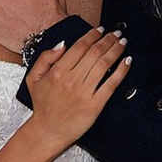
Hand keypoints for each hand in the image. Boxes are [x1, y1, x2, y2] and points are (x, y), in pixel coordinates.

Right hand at [24, 25, 129, 154]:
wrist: (48, 131)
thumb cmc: (42, 105)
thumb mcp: (33, 78)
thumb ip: (46, 58)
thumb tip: (63, 44)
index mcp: (58, 71)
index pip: (79, 47)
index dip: (92, 35)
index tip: (100, 30)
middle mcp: (72, 80)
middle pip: (94, 52)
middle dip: (108, 39)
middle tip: (115, 33)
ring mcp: (85, 92)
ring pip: (104, 64)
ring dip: (116, 50)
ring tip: (122, 42)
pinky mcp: (95, 104)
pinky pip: (111, 84)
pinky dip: (121, 71)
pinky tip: (127, 61)